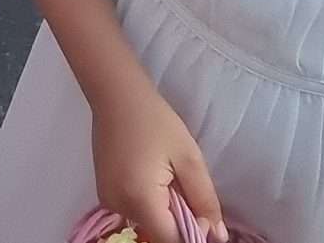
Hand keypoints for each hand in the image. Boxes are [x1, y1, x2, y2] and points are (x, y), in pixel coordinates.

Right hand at [90, 82, 226, 242]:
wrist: (117, 95)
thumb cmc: (156, 121)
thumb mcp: (189, 158)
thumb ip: (205, 201)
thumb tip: (218, 236)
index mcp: (140, 199)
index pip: (170, 240)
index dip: (192, 233)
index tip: (202, 212)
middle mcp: (119, 206)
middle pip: (158, 233)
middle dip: (179, 220)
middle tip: (185, 186)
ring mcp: (108, 201)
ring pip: (147, 223)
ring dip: (165, 211)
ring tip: (169, 177)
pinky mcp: (105, 193)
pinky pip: (135, 211)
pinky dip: (150, 203)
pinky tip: (154, 176)